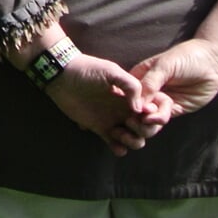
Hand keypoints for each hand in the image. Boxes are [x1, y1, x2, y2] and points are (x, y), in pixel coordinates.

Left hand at [45, 53, 171, 156]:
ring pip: (134, 139)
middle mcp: (126, 109)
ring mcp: (113, 119)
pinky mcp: (100, 128)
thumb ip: (130, 85)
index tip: (145, 114)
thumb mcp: (112, 71)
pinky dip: (118, 149)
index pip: (153, 110)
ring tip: (118, 132)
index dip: (154, 116)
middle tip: (129, 122)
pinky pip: (114, 144)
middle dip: (144, 131)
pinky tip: (114, 143)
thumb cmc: (87, 69)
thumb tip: (139, 109)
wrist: (62, 75)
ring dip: (132, 141)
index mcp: (132, 95)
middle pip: (147, 128)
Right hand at [132, 38, 217, 116]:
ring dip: (146, 120)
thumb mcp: (164, 65)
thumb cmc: (186, 57)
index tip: (126, 106)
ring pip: (147, 115)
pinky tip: (159, 118)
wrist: (213, 63)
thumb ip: (150, 82)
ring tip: (149, 120)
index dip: (124, 100)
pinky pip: (162, 118)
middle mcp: (148, 90)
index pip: (127, 91)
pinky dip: (158, 120)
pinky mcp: (173, 109)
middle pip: (135, 106)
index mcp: (140, 76)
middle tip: (138, 116)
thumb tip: (138, 103)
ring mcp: (160, 100)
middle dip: (135, 114)